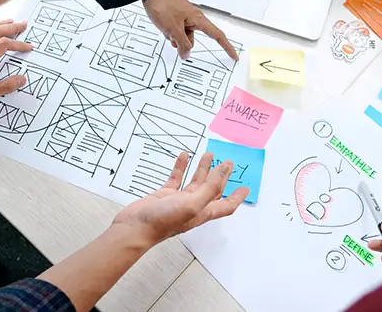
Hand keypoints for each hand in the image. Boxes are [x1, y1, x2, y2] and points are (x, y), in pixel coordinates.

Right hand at [111, 151, 248, 246]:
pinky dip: (181, 166)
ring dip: (202, 168)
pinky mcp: (164, 195)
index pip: (225, 205)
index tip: (245, 188)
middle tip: (228, 163)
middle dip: (221, 176)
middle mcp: (193, 206)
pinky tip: (183, 156)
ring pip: (195, 181)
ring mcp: (178, 200)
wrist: (135, 227)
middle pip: (212, 189)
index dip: (236, 197)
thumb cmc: (163, 222)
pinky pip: (176, 178)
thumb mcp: (193, 204)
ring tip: (208, 154)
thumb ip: (210, 188)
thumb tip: (223, 171)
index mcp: (202, 212)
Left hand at [143, 0, 238, 60]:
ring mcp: (184, 17)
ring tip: (163, 27)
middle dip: (181, 42)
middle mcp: (194, 18)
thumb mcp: (172, 29)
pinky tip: (161, 24)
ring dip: (172, 37)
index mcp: (198, 20)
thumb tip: (186, 55)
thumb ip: (181, 44)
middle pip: (192, 39)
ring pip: (181, 36)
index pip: (217, 36)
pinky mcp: (175, 16)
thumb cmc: (163, 5)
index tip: (234, 56)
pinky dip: (168, 31)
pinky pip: (175, 30)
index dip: (227, 47)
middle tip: (171, 35)